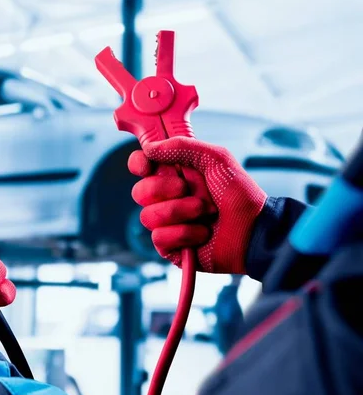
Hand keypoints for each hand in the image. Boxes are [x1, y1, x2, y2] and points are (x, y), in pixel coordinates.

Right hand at [128, 137, 266, 273]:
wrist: (255, 230)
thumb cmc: (240, 194)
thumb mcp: (217, 159)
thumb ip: (182, 147)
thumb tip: (149, 148)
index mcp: (173, 174)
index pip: (140, 166)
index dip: (138, 164)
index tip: (147, 165)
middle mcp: (166, 198)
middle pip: (139, 192)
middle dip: (163, 189)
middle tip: (186, 189)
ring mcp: (167, 223)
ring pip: (148, 216)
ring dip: (179, 212)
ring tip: (205, 213)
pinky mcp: (171, 247)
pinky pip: (159, 238)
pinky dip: (185, 234)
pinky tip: (203, 234)